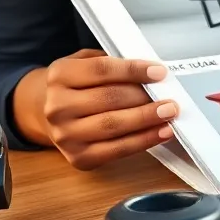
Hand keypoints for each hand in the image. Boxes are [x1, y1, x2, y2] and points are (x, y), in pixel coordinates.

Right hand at [18, 49, 177, 169]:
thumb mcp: (86, 63)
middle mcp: (57, 106)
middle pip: (109, 99)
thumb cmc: (78, 84)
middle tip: (170, 98)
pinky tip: (162, 132)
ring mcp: (65, 135)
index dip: (133, 70)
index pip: (101, 69)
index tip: (159, 72)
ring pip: (113, 125)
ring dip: (146, 120)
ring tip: (170, 114)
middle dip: (144, 98)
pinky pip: (116, 150)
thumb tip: (151, 74)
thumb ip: (113, 63)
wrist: (48, 112)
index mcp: (60, 75)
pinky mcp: (78, 157)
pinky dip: (143, 141)